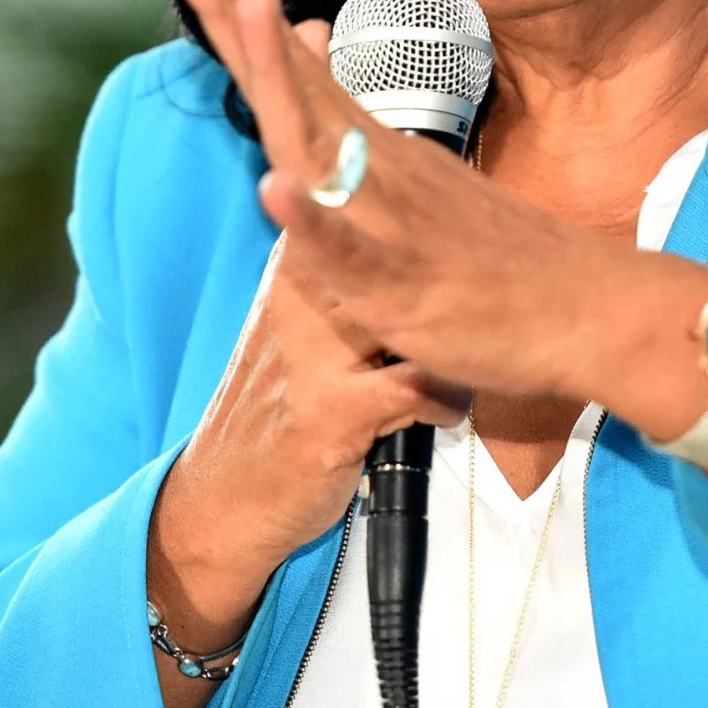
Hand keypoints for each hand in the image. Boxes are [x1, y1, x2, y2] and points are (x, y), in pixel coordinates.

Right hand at [146, 248, 467, 707]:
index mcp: (296, 268)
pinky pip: (417, 388)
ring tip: (459, 369)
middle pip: (401, 264)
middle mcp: (298, 297)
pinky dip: (445, 403)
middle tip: (478, 321)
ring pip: (416, 322)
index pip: (368, 215)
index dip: (429, 233)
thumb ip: (350, 282)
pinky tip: (438, 414)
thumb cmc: (285, 404)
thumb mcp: (308, 327)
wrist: (228, 492)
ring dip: (452, 351)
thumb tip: (423, 240)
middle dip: (453, 293)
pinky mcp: (329, 411)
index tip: (464, 265)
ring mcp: (311, 354)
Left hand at [166, 0, 675, 405]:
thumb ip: (347, 109)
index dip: (233, 0)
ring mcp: (389, 219)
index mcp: (366, 143)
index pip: (285, 61)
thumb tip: (308, 30)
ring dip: (282, 75)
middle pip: (287, 79)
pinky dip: (311, 221)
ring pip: (320, 144)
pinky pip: (349, 252)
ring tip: (250, 0)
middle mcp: (373, 164)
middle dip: (235, 7)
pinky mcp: (402, 286)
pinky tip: (275, 187)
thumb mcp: (410, 167)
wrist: (590, 305)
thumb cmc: (493, 249)